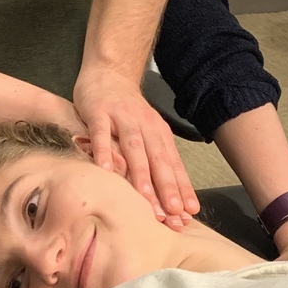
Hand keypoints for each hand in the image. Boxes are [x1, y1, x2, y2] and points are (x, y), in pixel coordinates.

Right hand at [74, 68, 198, 228]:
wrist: (109, 73)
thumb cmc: (128, 111)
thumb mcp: (147, 132)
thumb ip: (155, 160)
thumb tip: (169, 196)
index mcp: (159, 133)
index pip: (173, 165)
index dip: (181, 189)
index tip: (188, 213)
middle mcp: (144, 126)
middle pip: (158, 159)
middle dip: (166, 187)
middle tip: (173, 213)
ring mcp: (121, 118)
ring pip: (134, 148)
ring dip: (140, 173)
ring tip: (145, 198)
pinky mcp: (99, 113)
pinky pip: (101, 135)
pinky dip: (103, 152)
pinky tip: (105, 171)